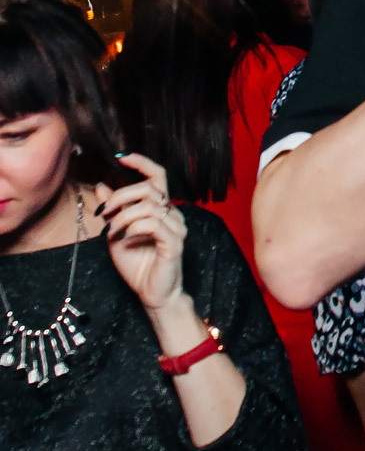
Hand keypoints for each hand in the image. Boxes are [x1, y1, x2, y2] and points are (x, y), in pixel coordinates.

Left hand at [97, 154, 187, 313]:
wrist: (151, 292)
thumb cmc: (137, 264)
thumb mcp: (116, 233)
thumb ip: (112, 210)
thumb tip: (101, 185)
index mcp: (160, 209)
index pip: (158, 176)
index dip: (141, 162)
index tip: (120, 157)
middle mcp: (172, 214)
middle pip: (149, 188)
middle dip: (121, 196)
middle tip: (104, 211)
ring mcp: (176, 228)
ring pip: (148, 206)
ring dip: (123, 217)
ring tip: (112, 232)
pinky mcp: (175, 243)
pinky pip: (153, 224)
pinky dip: (133, 227)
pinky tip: (123, 237)